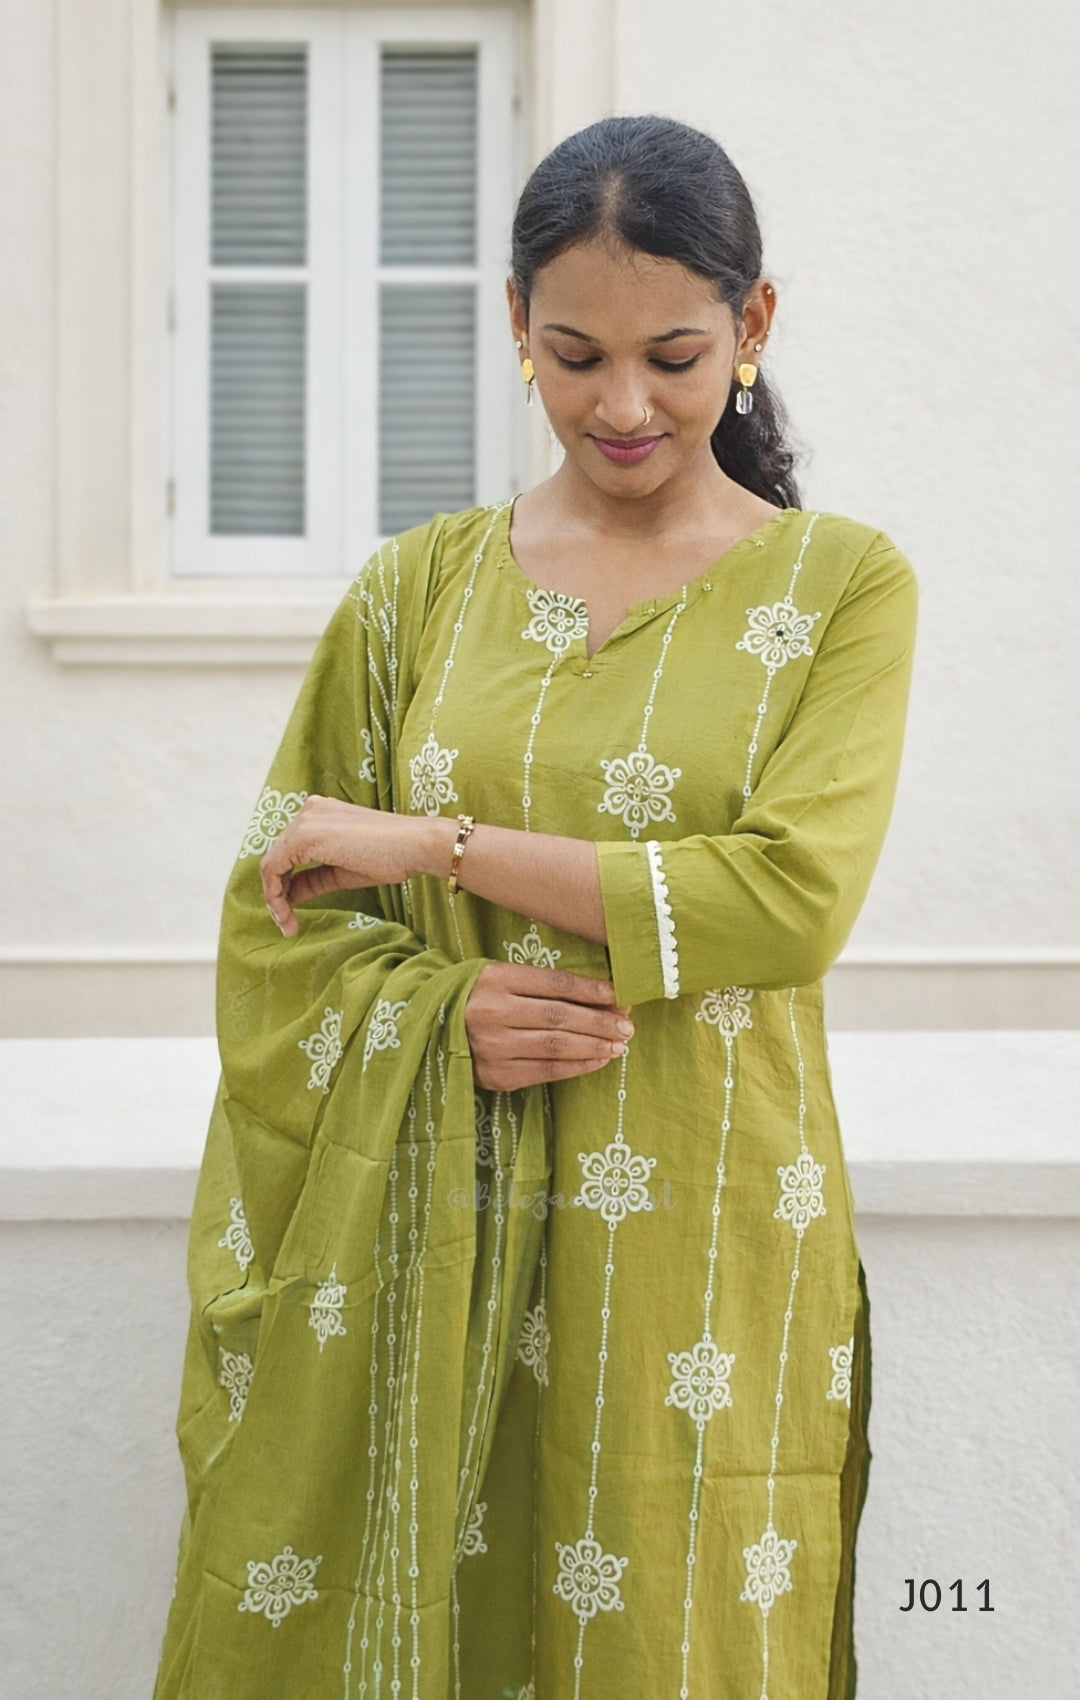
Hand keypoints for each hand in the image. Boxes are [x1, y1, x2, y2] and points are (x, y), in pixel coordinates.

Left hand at [260, 795, 426, 935]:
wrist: (413, 845)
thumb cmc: (389, 856)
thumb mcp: (342, 871)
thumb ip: (313, 879)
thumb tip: (289, 896)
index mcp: (319, 814)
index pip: (289, 851)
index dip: (284, 884)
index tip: (290, 914)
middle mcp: (308, 811)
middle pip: (277, 857)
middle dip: (277, 894)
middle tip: (287, 924)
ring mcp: (305, 821)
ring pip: (271, 864)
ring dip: (274, 898)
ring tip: (287, 925)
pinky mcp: (304, 835)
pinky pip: (273, 868)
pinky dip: (275, 894)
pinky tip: (286, 914)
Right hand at [465, 963, 633, 1090]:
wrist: (427, 1028)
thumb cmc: (476, 998)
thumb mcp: (499, 978)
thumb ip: (541, 986)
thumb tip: (601, 995)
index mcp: (495, 978)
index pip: (555, 983)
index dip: (592, 990)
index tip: (620, 994)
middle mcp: (491, 1011)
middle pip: (559, 1016)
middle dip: (600, 1021)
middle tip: (627, 1025)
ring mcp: (491, 1046)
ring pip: (556, 1046)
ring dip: (594, 1046)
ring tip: (620, 1044)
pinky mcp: (494, 1075)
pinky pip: (545, 1072)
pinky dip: (576, 1067)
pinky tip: (597, 1060)